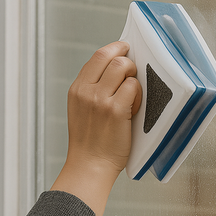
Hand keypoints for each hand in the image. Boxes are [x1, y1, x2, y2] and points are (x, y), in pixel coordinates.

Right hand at [50, 41, 141, 215]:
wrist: (90, 166)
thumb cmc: (91, 142)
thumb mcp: (81, 110)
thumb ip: (93, 88)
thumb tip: (117, 68)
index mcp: (77, 89)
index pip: (98, 56)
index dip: (115, 49)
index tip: (125, 50)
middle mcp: (86, 91)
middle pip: (112, 57)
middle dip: (127, 61)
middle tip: (134, 72)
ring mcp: (100, 100)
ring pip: (124, 68)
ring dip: (134, 77)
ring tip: (133, 94)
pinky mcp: (116, 110)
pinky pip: (134, 87)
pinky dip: (138, 94)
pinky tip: (135, 106)